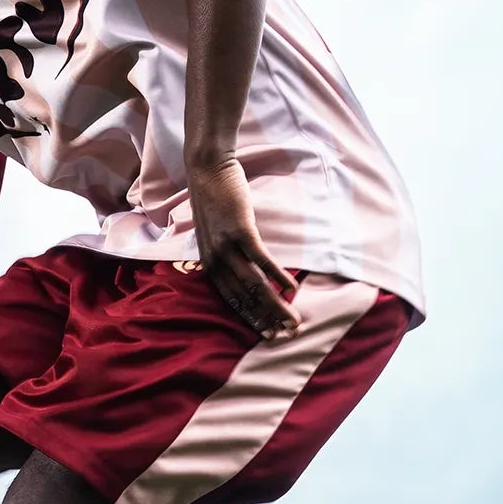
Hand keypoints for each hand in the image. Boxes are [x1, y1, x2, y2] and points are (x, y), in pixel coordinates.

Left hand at [189, 155, 299, 341]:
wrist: (208, 168)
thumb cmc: (216, 199)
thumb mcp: (216, 233)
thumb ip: (228, 253)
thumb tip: (247, 268)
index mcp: (209, 263)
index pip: (232, 300)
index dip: (251, 319)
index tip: (268, 335)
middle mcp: (215, 260)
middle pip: (245, 298)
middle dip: (267, 320)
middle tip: (286, 335)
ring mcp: (227, 246)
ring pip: (254, 284)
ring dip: (276, 305)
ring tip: (294, 319)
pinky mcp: (240, 230)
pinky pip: (261, 259)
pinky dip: (277, 275)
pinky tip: (291, 288)